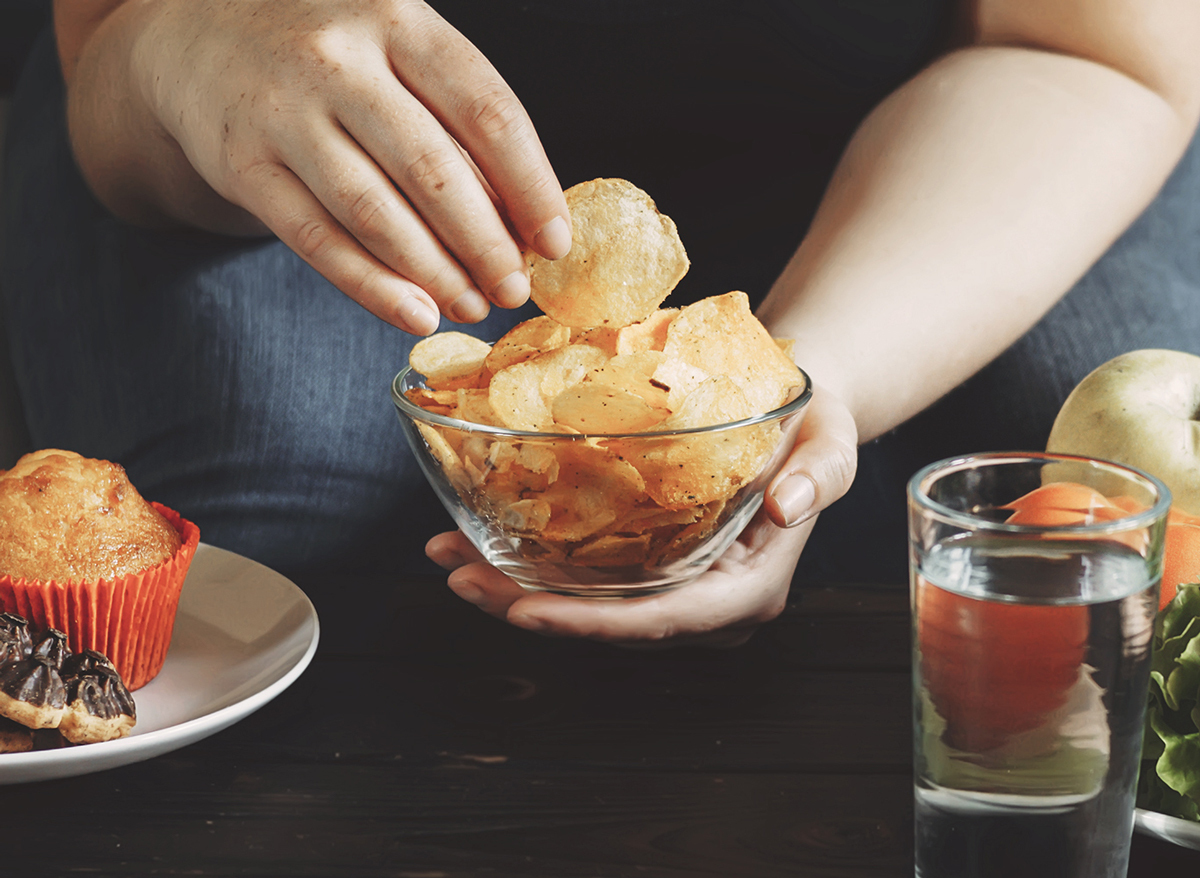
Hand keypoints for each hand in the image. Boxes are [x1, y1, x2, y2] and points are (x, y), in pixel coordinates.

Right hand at [128, 0, 568, 332]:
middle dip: (487, 244)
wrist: (197, 33)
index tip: (556, 242)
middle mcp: (338, 59)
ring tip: (473, 306)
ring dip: (436, 273)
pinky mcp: (242, 164)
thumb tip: (524, 219)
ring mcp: (283, 112)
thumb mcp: (398, 49)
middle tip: (515, 289)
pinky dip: (372, 287)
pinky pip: (317, 240)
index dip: (531, 186)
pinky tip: (415, 314)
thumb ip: (455, 118)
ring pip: (375, 212)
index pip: (487, 111)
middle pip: (434, 170)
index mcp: (399, 20)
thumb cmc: (333, 53)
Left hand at [425, 385, 857, 647]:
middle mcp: (702, 599)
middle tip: (457, 574)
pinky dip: (528, 558)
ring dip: (511, 585)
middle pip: (607, 622)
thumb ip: (819, 476)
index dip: (591, 625)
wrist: (793, 403)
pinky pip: (582, 571)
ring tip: (445, 553)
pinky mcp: (646, 555)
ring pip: (583, 602)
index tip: (524, 610)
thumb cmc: (814, 420)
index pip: (663, 622)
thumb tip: (783, 506)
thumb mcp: (831, 440)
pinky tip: (474, 536)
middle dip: (527, 606)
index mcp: (747, 589)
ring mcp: (669, 581)